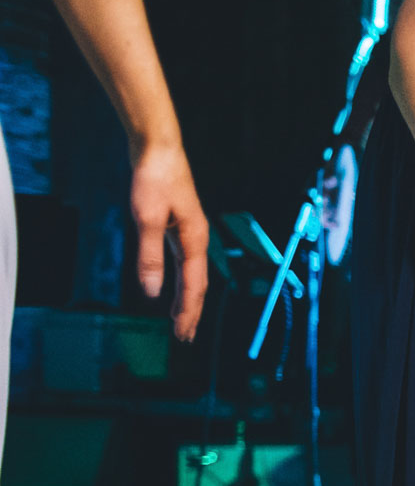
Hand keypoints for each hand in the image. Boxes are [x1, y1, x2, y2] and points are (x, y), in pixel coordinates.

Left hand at [130, 142, 208, 340]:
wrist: (158, 148)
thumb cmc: (154, 179)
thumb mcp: (146, 218)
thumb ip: (149, 256)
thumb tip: (150, 292)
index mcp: (194, 240)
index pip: (194, 286)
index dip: (188, 312)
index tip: (182, 334)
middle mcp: (196, 239)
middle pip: (198, 284)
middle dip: (192, 312)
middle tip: (185, 337)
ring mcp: (189, 233)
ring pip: (193, 274)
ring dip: (188, 299)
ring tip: (181, 319)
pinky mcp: (179, 226)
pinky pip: (185, 262)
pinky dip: (182, 281)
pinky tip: (174, 287)